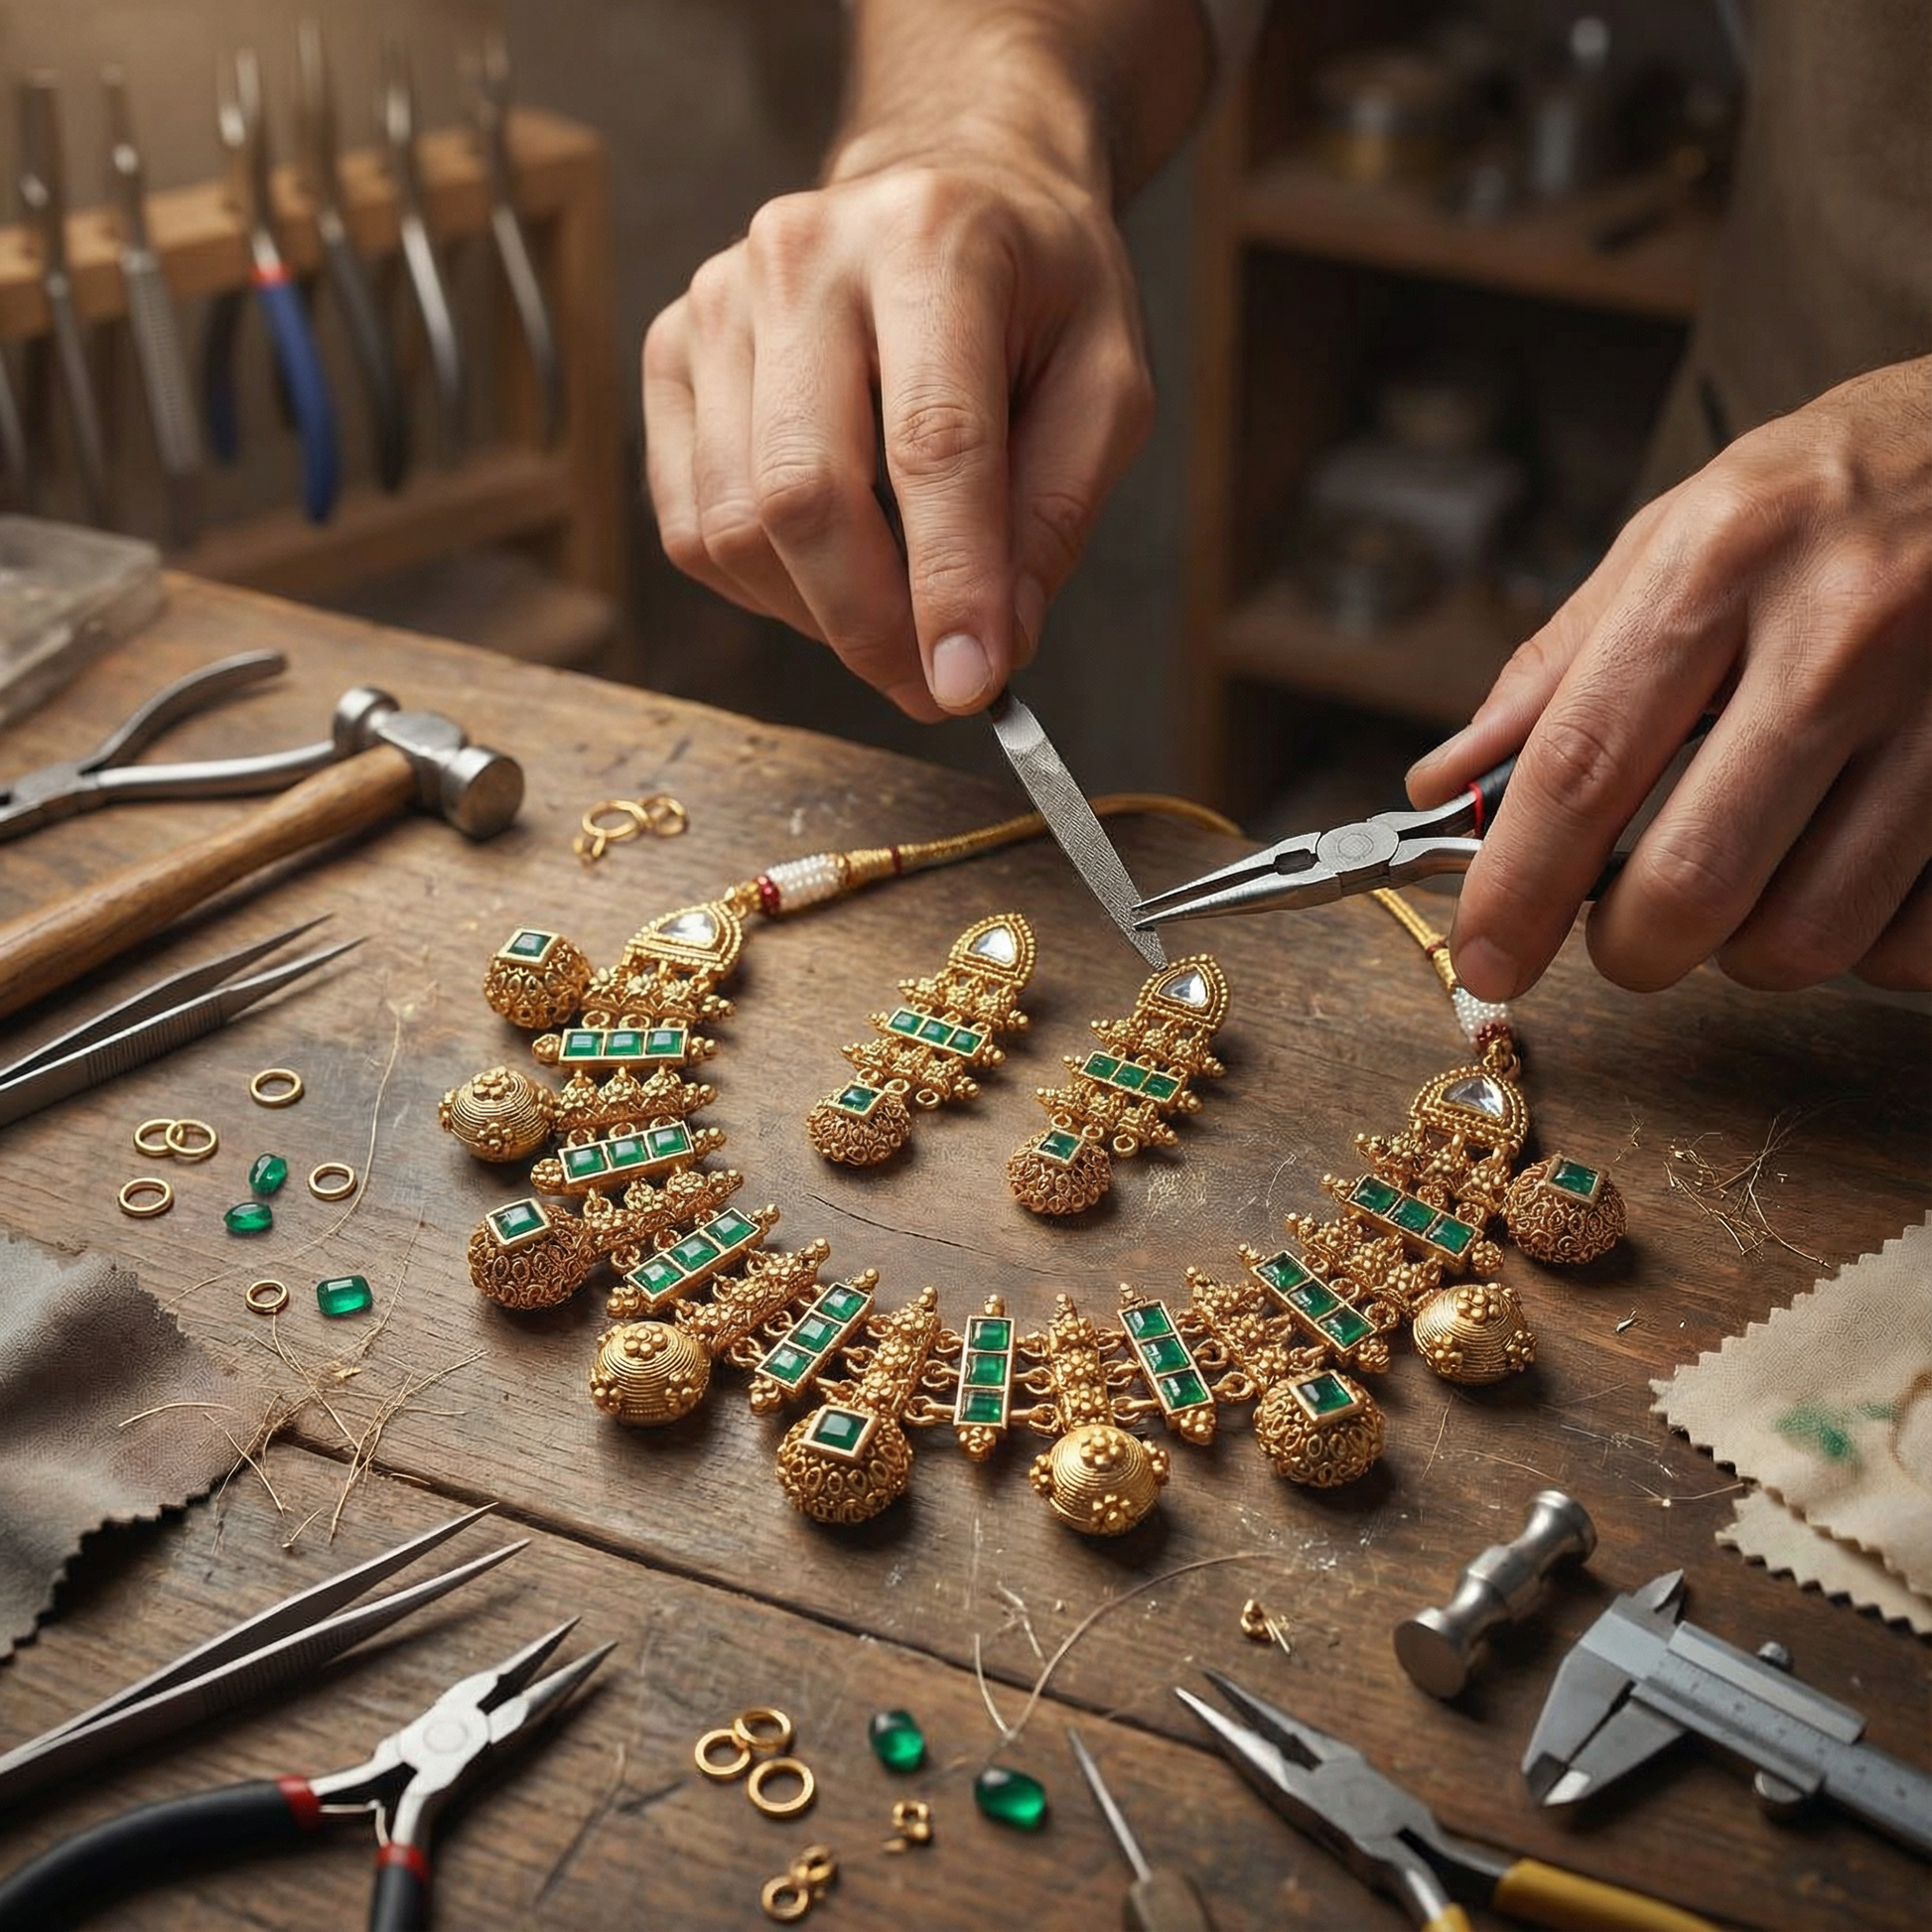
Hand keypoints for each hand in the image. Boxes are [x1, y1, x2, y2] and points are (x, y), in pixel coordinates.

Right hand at [642, 125, 1153, 721]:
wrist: (944, 187)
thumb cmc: (1036, 292)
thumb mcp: (1107, 382)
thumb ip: (1058, 512)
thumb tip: (992, 647)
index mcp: (932, 241)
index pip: (930, 443)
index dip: (948, 584)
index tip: (967, 687)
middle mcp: (802, 257)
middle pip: (803, 493)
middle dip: (868, 627)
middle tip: (931, 688)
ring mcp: (717, 300)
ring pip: (735, 527)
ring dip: (818, 616)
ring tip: (893, 613)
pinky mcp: (671, 352)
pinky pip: (692, 526)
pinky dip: (763, 587)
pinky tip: (829, 569)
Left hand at [1407, 358, 1931, 996]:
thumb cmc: (1830, 492)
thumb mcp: (1680, 533)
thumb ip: (1559, 666)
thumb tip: (1445, 784)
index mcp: (1723, 564)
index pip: (1583, 767)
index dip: (1517, 888)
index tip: (1487, 957)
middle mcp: (1841, 634)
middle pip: (1694, 880)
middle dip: (1632, 948)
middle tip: (1625, 933)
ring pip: (1810, 932)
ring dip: (1749, 949)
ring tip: (1749, 881)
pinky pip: (1916, 940)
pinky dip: (1865, 942)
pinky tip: (1850, 873)